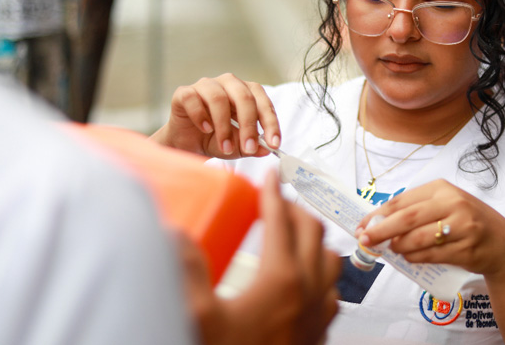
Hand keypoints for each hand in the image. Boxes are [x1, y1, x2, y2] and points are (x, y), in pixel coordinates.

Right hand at [150, 73, 280, 157]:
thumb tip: (265, 150)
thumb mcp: (236, 147)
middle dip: (249, 125)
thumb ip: (250, 147)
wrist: (186, 144)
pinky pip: (193, 98)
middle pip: (243, 96)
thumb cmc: (214, 140)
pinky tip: (205, 129)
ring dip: (224, 126)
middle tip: (249, 148)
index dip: (270, 122)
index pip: (262, 101)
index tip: (273, 144)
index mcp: (245, 92)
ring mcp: (205, 86)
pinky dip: (200, 115)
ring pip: (219, 98)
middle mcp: (227, 84)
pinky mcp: (184, 93)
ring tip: (225, 148)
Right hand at [182, 170, 340, 344]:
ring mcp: (318, 314)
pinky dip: (321, 271)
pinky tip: (302, 279)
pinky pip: (331, 290)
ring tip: (292, 233)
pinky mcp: (317, 333)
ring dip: (313, 239)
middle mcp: (309, 291)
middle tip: (274, 201)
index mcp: (283, 279)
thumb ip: (185, 269)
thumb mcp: (198, 316)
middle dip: (295, 209)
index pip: (282, 221)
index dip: (274, 193)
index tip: (268, 176)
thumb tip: (173, 233)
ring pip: (330, 259)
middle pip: (313, 232)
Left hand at [355, 179, 504, 277]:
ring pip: (417, 239)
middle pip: (406, 218)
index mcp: (442, 188)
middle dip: (381, 231)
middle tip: (365, 241)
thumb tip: (378, 222)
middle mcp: (453, 204)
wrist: (503, 244)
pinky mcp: (466, 249)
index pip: (401, 201)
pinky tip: (409, 257)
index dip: (377, 215)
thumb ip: (416, 210)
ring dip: (399, 247)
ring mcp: (462, 227)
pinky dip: (414, 258)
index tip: (361, 226)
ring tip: (393, 250)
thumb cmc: (467, 222)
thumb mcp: (445, 205)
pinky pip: (430, 255)